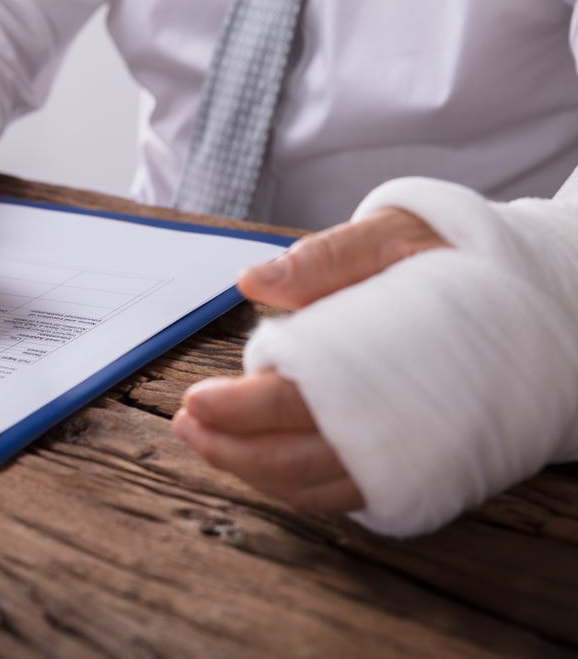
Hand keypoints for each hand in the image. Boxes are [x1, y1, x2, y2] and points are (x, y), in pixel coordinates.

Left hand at [173, 207, 448, 512]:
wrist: (541, 305)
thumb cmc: (462, 263)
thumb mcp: (398, 235)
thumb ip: (328, 259)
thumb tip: (253, 280)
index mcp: (383, 366)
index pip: (292, 402)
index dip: (236, 409)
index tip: (194, 402)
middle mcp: (397, 426)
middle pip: (294, 459)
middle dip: (230, 449)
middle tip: (186, 428)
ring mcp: (409, 457)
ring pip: (315, 486)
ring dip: (253, 472)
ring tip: (206, 444)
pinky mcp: (417, 470)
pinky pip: (344, 491)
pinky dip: (294, 483)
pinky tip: (260, 458)